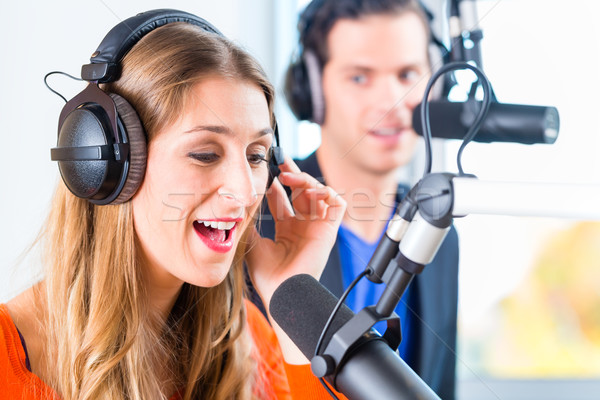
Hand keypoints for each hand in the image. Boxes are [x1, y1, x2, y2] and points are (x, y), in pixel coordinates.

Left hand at [246, 156, 345, 310]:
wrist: (283, 293)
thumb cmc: (268, 277)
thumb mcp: (252, 244)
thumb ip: (249, 224)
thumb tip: (239, 205)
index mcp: (286, 230)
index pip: (283, 200)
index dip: (275, 185)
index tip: (265, 174)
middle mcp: (302, 227)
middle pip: (301, 193)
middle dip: (292, 175)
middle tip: (281, 161)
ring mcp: (316, 228)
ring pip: (318, 194)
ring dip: (306, 181)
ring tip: (289, 177)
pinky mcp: (329, 230)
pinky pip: (337, 205)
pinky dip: (328, 193)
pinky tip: (311, 190)